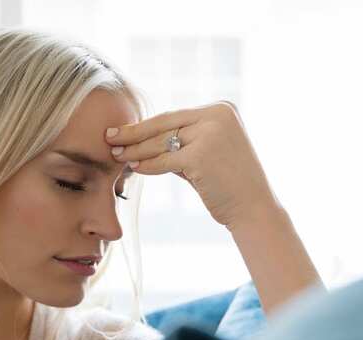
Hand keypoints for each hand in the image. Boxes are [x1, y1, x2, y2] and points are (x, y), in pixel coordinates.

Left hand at [106, 101, 279, 228]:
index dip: (145, 124)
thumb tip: (144, 137)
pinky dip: (147, 165)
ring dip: (136, 150)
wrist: (253, 208)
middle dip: (133, 132)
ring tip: (117, 154)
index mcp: (221, 109)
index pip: (173, 116)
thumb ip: (183, 140)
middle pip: (164, 124)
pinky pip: (164, 160)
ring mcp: (210, 134)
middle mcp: (217, 115)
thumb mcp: (208, 151)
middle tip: (109, 137)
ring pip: (161, 142)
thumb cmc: (228, 183)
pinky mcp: (201, 156)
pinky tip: (134, 168)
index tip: (123, 129)